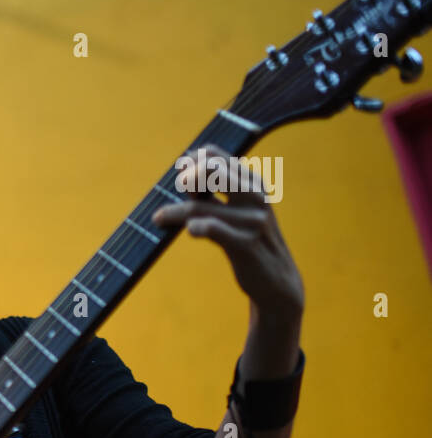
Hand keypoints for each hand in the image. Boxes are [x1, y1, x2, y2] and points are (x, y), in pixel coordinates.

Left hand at [151, 144, 304, 322]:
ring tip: (160, 218)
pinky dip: (195, 228)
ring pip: (199, 206)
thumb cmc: (249, 242)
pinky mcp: (245, 245)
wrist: (276, 281)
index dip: (193, 162)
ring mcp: (252, 221)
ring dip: (174, 212)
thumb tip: (185, 167)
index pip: (215, 156)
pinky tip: (191, 231)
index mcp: (253, 183)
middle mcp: (255, 197)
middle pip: (209, 170)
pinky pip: (210, 229)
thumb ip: (215, 192)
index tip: (183, 175)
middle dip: (186, 180)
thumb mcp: (237, 211)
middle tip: (179, 196)